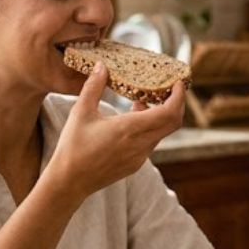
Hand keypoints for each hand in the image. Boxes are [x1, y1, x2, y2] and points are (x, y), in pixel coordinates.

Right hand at [48, 62, 185, 198]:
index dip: (178, 97)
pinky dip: (150, 127)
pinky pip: (151, 142)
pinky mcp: (135, 164)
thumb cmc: (73, 147)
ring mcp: (140, 157)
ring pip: (162, 132)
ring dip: (160, 115)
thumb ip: (93, 87)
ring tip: (144, 100)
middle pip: (173, 122)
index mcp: (129, 129)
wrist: (69, 182)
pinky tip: (133, 119)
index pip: (169, 112)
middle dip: (176, 103)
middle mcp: (140, 144)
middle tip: (169, 87)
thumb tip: (102, 66)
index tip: (177, 83)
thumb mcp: (81, 112)